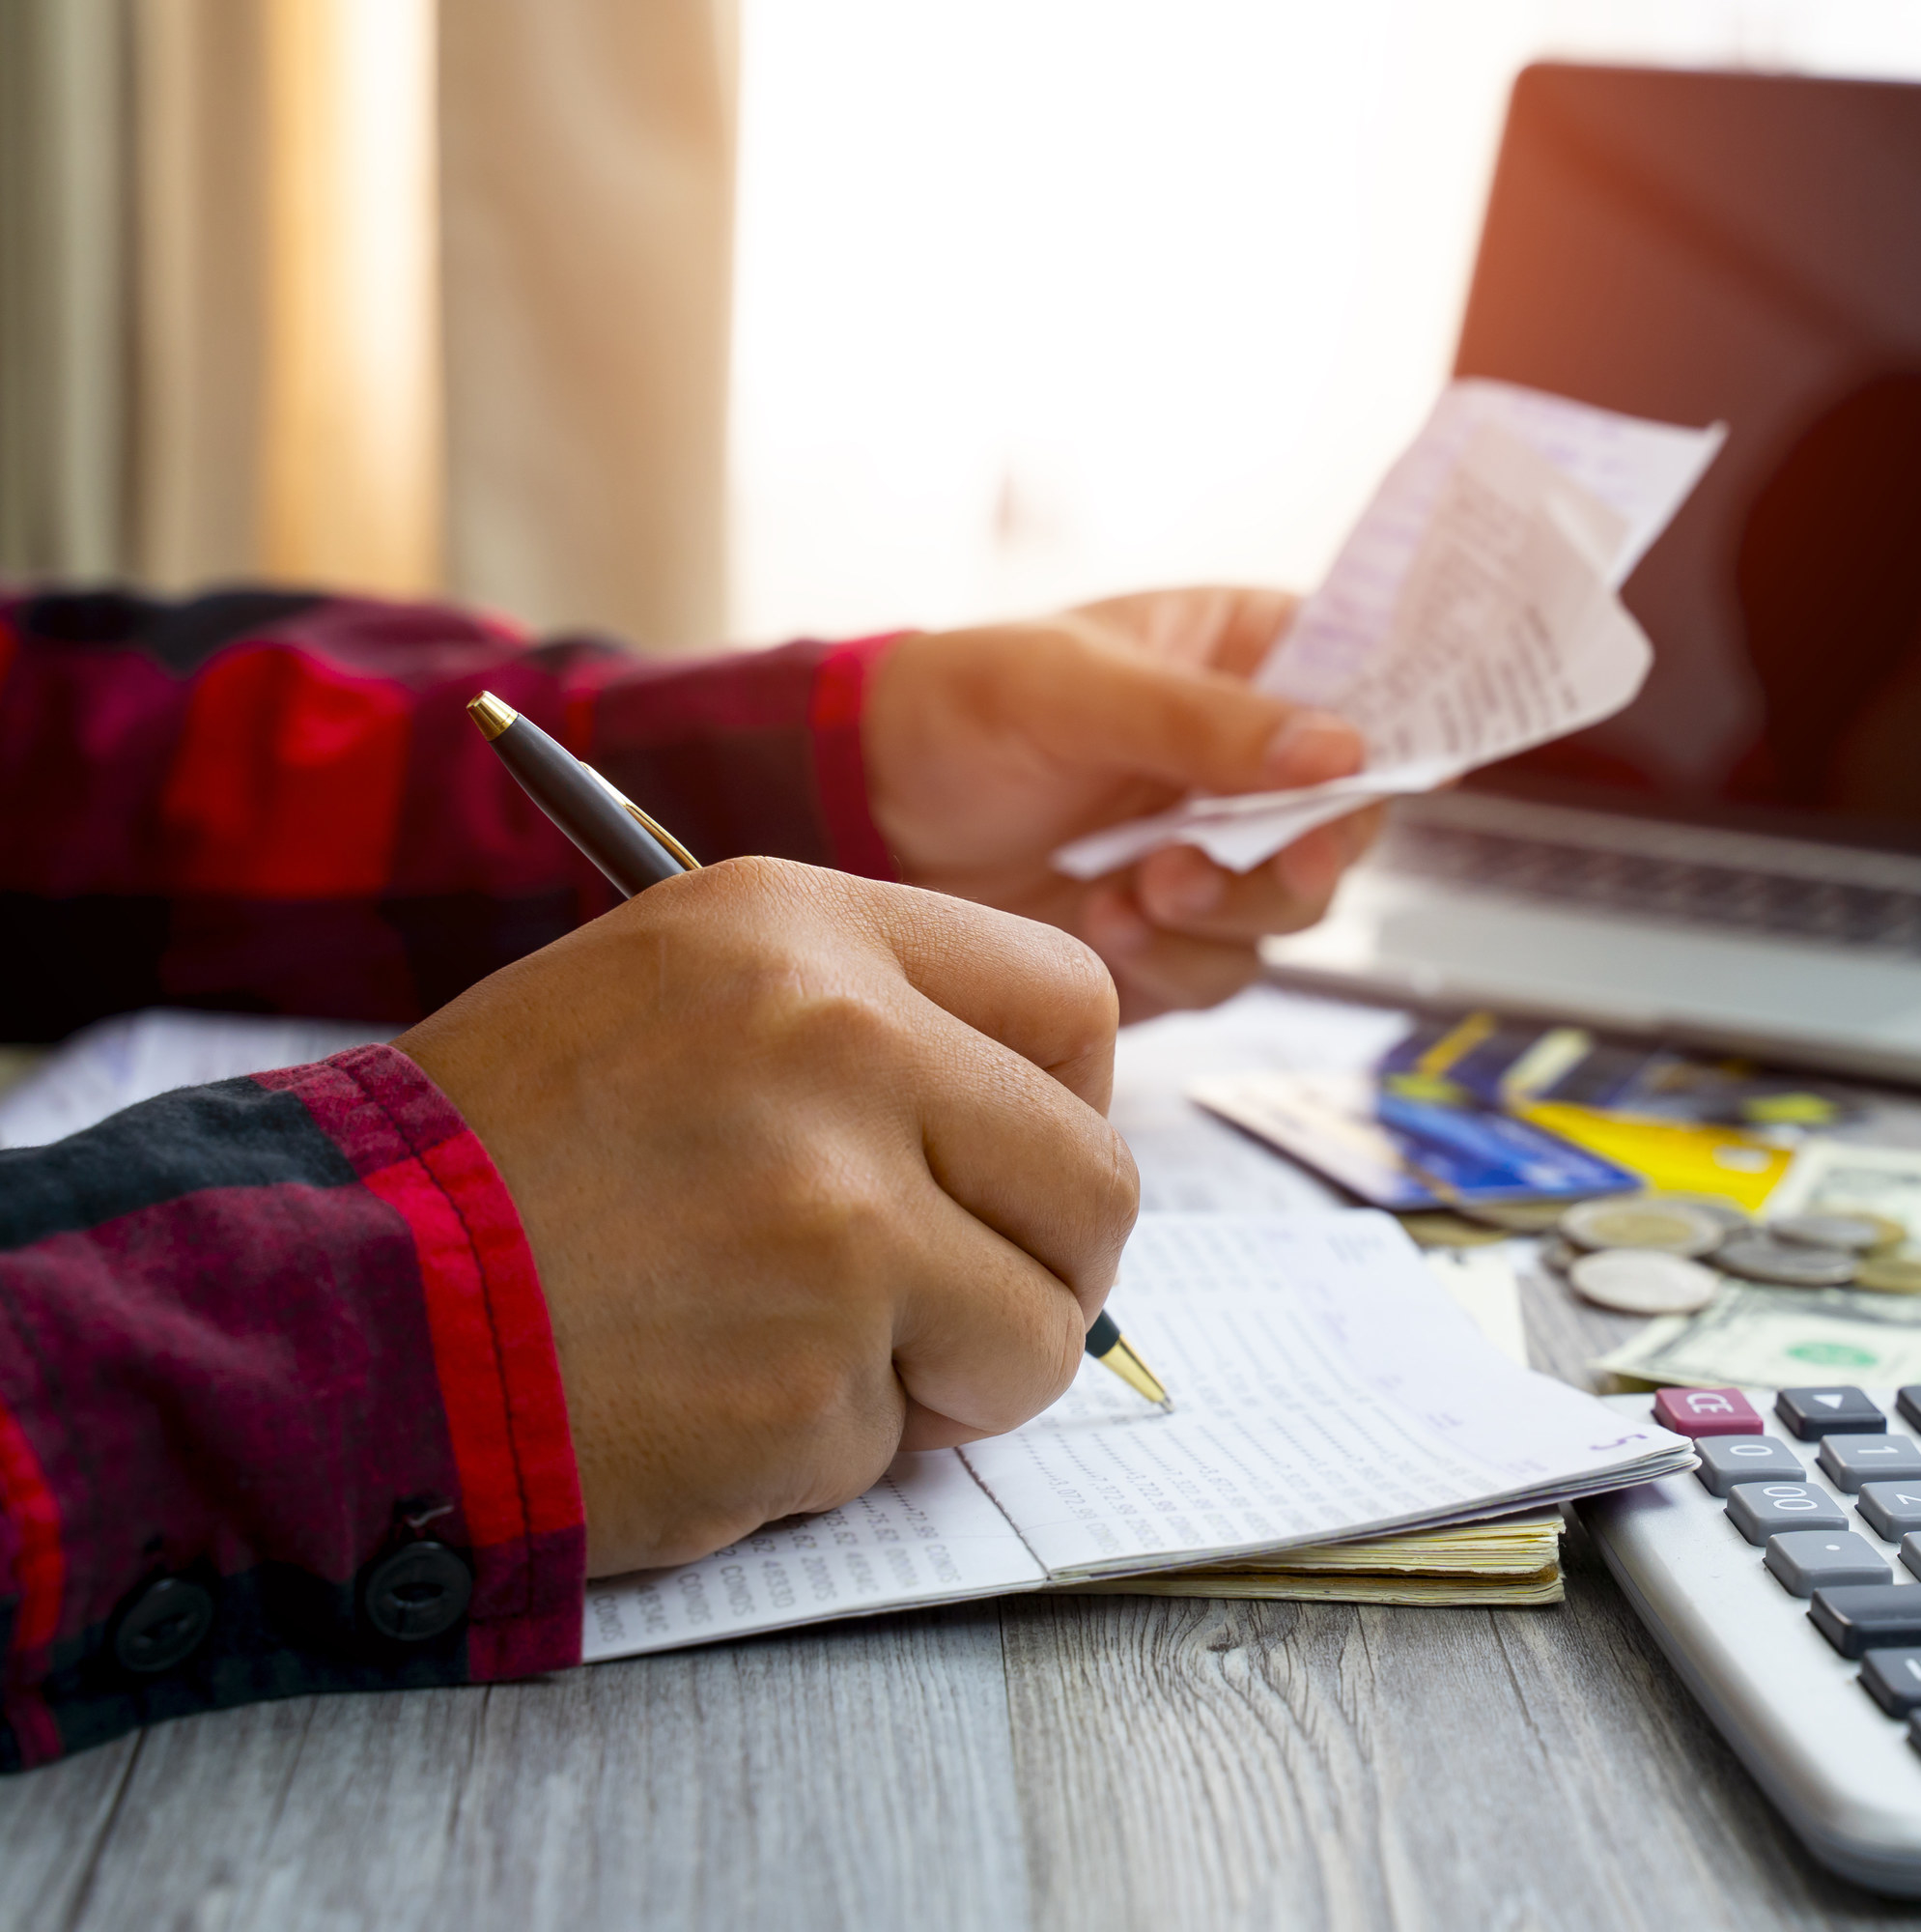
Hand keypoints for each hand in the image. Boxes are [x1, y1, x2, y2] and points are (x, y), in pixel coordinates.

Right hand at [394, 858, 1136, 1576]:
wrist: (318, 1306)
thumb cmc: (492, 1167)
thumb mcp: (670, 1004)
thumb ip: (857, 1038)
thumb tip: (1028, 1135)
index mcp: (804, 934)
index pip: (1072, 1001)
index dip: (1067, 1107)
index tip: (1016, 1171)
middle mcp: (843, 1046)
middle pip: (1093, 1180)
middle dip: (1044, 1271)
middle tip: (955, 1312)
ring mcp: (838, 1215)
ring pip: (1035, 1331)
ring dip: (951, 1380)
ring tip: (810, 1362)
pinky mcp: (811, 1372)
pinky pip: (904, 1440)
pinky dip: (829, 1453)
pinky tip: (708, 1405)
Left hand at [863, 587, 1384, 1021]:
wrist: (866, 815)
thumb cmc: (961, 707)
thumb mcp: (1074, 688)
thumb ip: (1204, 721)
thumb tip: (1343, 749)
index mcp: (1254, 658)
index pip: (1376, 690)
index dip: (1391, 739)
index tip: (1358, 778)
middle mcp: (1257, 761)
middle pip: (1348, 824)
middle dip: (1287, 858)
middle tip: (1208, 863)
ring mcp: (1224, 851)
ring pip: (1294, 909)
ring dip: (1224, 914)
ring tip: (1130, 892)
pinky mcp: (1183, 935)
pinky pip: (1225, 968)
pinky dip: (1174, 959)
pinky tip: (1102, 923)